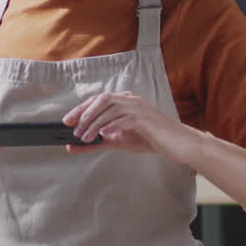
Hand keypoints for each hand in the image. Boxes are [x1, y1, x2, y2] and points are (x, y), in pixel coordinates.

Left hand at [62, 91, 201, 162]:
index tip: (67, 120)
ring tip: (85, 137)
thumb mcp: (119, 142)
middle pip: (102, 99)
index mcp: (125, 102)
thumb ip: (98, 142)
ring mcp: (139, 108)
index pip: (98, 100)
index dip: (81, 108)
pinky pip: (126, 119)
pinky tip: (103, 134)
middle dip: (85, 113)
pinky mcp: (146, 119)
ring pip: (112, 108)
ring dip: (95, 123)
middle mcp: (131, 100)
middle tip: (74, 128)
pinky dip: (112, 126)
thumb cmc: (151, 140)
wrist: (178, 144)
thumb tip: (75, 146)